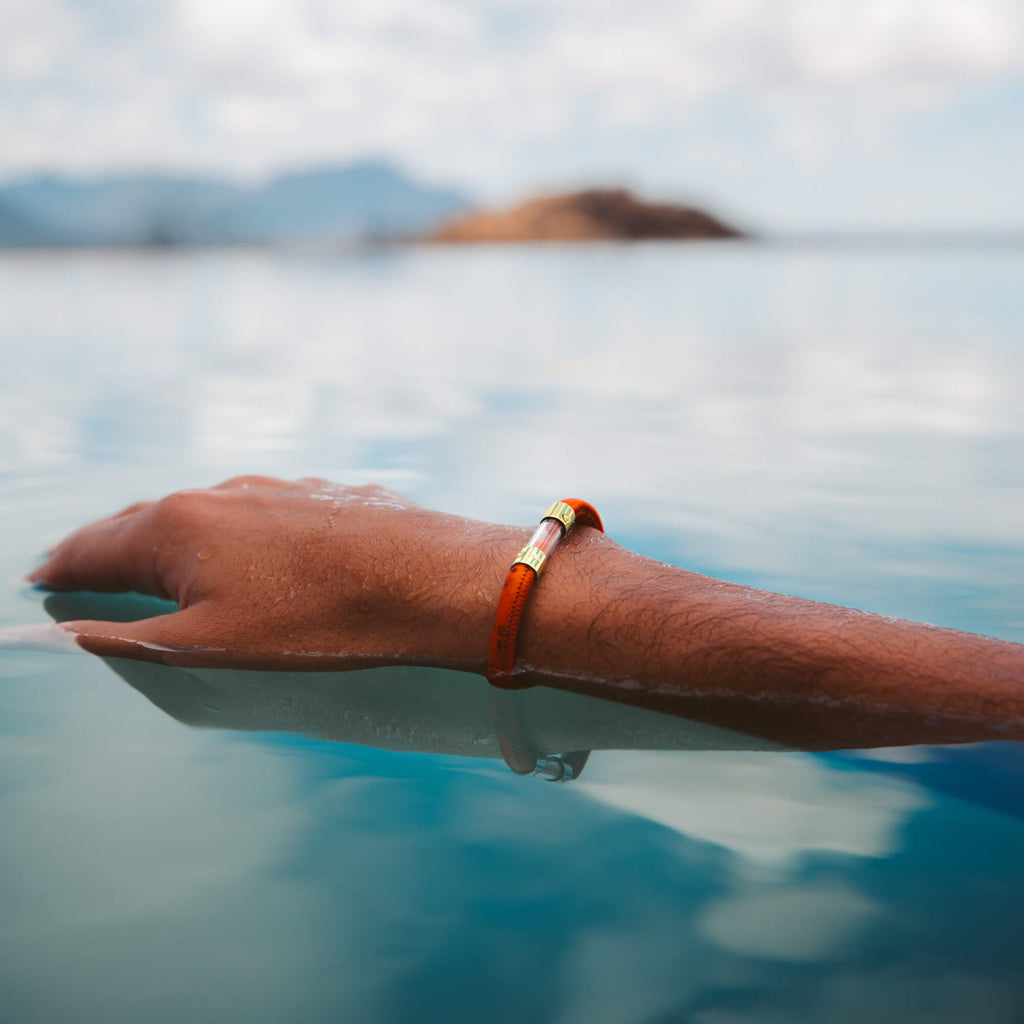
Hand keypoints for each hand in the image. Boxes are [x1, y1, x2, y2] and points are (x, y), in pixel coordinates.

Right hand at [28, 476, 521, 670]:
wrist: (429, 580)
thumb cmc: (320, 620)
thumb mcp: (212, 644)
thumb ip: (132, 636)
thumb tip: (70, 630)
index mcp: (180, 527)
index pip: (96, 546)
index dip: (64, 565)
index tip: (42, 575)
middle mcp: (222, 494)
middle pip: (146, 521)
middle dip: (110, 545)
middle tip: (81, 564)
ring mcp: (276, 489)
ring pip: (206, 512)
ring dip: (173, 535)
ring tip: (156, 556)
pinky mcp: (322, 494)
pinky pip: (259, 512)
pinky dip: (232, 531)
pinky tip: (246, 549)